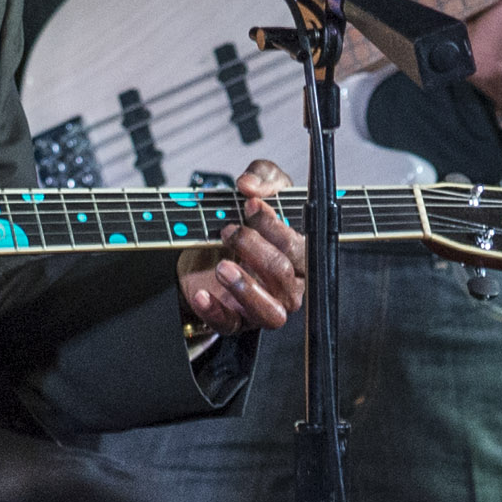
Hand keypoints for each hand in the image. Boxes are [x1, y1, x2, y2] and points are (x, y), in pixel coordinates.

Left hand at [177, 158, 303, 333]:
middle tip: (230, 230)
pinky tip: (202, 293)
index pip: (299, 247)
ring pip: (270, 311)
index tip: (251, 206)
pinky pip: (230, 325)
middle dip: (254, 248)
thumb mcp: (258, 189)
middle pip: (283, 275)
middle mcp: (288, 285)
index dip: (275, 227)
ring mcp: (263, 306)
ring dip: (245, 287)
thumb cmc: (244, 222)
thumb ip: (263, 176)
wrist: (208, 249)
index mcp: (299, 256)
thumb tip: (250, 183)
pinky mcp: (236, 320)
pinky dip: (215, 311)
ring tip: (222, 266)